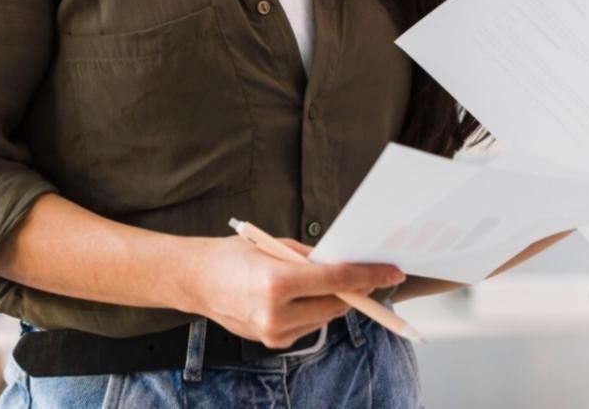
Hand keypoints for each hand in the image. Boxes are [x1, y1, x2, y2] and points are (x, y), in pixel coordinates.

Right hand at [185, 234, 403, 348]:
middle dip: (354, 289)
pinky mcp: (273, 341)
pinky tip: (297, 298)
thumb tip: (344, 263)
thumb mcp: (273, 245)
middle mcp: (276, 313)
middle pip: (337, 303)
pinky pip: (309, 326)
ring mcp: (274, 332)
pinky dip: (313, 311)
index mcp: (276, 281)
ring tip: (315, 283)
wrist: (196, 281)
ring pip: (325, 316)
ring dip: (332, 300)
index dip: (369, 276)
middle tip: (366, 275)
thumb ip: (311, 258)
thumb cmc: (232, 256)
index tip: (392, 273)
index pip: (337, 279)